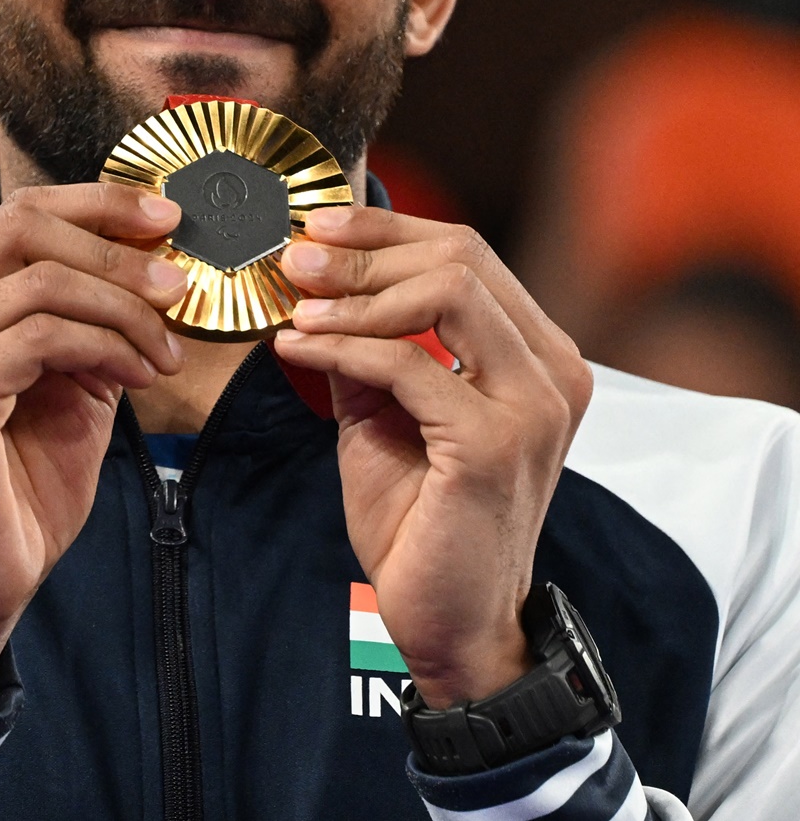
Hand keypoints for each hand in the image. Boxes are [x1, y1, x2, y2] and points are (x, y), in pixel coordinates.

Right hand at [0, 183, 186, 699]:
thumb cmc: (22, 481)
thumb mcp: (67, 377)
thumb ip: (89, 314)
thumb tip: (153, 253)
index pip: (17, 216)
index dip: (96, 205)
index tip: (165, 216)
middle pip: (24, 229)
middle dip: (116, 250)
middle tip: (177, 284)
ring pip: (44, 284)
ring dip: (123, 312)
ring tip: (163, 352)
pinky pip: (41, 336)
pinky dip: (105, 347)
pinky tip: (138, 376)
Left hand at [274, 206, 591, 708]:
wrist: (449, 622)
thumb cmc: (420, 518)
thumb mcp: (386, 412)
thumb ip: (370, 346)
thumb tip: (319, 283)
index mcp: (537, 354)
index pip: (467, 253)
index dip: (388, 228)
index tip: (320, 227)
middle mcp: (553, 370)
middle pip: (460, 255)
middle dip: (367, 250)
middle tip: (297, 259)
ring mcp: (534, 405)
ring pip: (446, 291)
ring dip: (355, 293)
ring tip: (296, 306)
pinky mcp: (496, 443)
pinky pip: (408, 363)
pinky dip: (343, 347)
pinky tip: (297, 348)